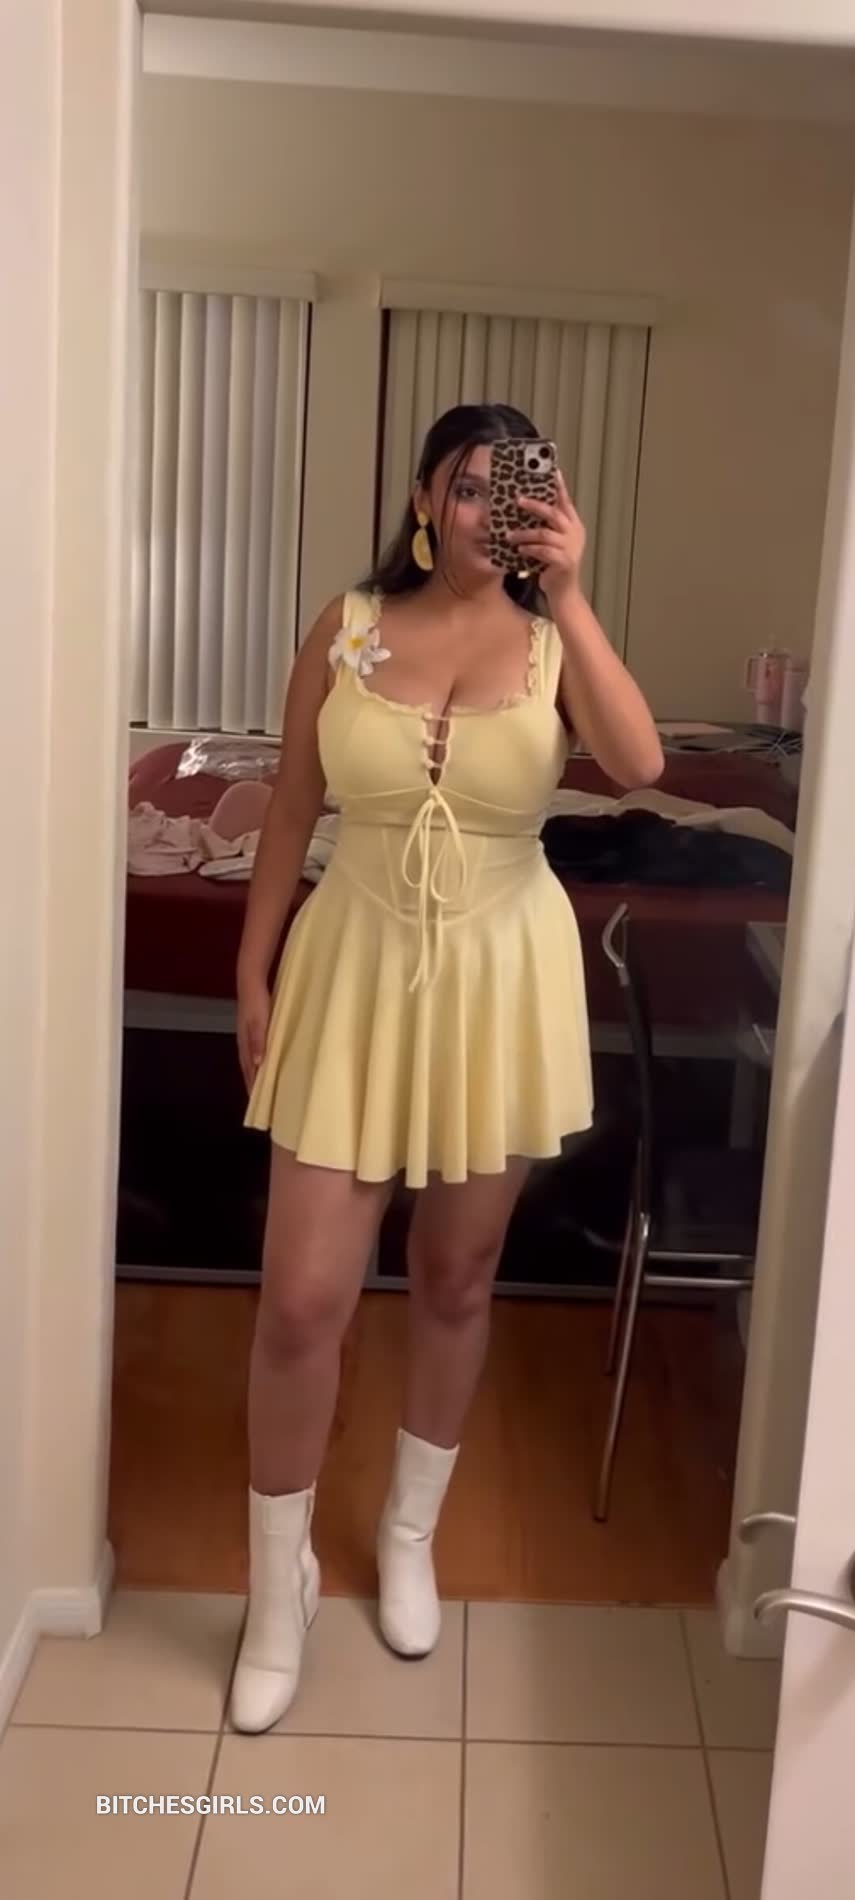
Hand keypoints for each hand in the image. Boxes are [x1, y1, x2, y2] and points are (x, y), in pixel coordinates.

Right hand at [237, 971, 270, 1094]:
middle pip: (247, 1067)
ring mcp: (247, 1034)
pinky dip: (258, 1060)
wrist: (250, 981)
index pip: (248, 1070)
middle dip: (252, 1083)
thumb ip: (259, 1041)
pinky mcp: (253, 1028)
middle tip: (259, 1100)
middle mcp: (244, 1042)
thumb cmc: (256, 1003)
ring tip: (261, 1085)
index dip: (252, 1085)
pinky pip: (255, 1050)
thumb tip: (258, 1064)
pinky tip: (264, 1061)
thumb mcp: (259, 1022)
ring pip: (250, 1059)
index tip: (256, 1102)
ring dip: (254, 1073)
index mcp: (245, 1043)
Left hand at [509, 471, 585, 606]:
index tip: (552, 470)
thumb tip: (525, 508)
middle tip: (518, 500)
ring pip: (544, 533)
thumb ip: (546, 526)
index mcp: (573, 526)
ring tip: (508, 535)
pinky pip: (543, 551)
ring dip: (524, 533)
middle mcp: (575, 534)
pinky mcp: (564, 563)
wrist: (563, 593)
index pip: (565, 501)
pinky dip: (529, 549)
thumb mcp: (552, 542)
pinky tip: (519, 550)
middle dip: (535, 505)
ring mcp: (571, 548)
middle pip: (554, 513)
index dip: (558, 486)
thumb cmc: (554, 566)